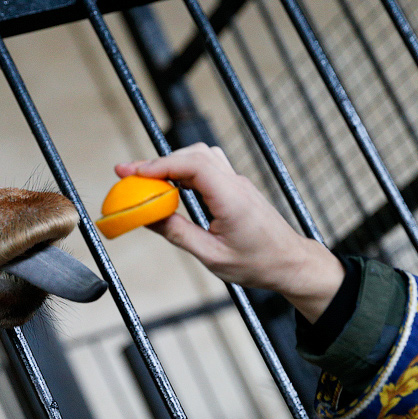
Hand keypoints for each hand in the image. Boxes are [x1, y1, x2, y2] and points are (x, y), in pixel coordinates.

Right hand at [116, 143, 343, 322]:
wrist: (291, 263)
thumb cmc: (257, 263)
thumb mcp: (212, 256)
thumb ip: (178, 233)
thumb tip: (148, 218)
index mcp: (231, 199)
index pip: (193, 166)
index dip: (160, 165)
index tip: (133, 173)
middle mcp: (235, 184)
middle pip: (193, 154)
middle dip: (157, 162)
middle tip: (126, 174)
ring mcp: (237, 183)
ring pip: (200, 156)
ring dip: (171, 163)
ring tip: (144, 179)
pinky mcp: (235, 188)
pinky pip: (206, 168)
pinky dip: (183, 171)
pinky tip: (169, 186)